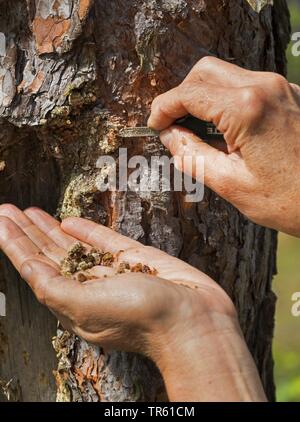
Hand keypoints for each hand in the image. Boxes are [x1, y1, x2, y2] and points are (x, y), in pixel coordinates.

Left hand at [0, 204, 265, 400]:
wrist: (194, 320)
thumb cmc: (142, 319)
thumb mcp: (87, 307)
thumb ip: (54, 288)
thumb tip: (29, 267)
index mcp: (71, 302)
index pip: (35, 268)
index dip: (15, 244)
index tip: (2, 220)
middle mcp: (88, 288)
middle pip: (49, 254)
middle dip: (27, 232)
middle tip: (8, 209)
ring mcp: (111, 273)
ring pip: (73, 246)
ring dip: (50, 228)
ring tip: (31, 211)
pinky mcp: (135, 259)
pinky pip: (104, 241)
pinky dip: (86, 230)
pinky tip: (70, 221)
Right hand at [148, 57, 299, 236]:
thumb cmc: (291, 200)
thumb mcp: (232, 184)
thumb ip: (192, 155)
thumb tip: (169, 136)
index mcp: (246, 108)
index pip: (188, 93)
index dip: (163, 108)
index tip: (154, 125)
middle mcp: (264, 86)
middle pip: (204, 71)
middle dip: (182, 95)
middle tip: (174, 125)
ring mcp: (281, 86)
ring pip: (225, 73)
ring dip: (204, 95)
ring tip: (198, 130)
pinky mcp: (290, 93)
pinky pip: (247, 84)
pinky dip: (226, 98)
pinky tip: (226, 128)